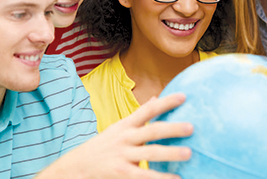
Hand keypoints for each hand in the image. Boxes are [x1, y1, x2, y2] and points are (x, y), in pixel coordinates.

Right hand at [36, 93, 192, 178]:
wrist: (75, 167)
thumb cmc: (103, 145)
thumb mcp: (119, 127)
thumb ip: (139, 114)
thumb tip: (156, 97)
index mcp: (125, 125)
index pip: (148, 110)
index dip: (165, 102)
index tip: (184, 96)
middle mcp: (125, 138)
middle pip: (151, 131)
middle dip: (172, 129)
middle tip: (191, 127)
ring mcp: (122, 156)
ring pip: (149, 154)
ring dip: (170, 154)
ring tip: (188, 154)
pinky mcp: (120, 173)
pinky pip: (143, 177)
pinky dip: (161, 178)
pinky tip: (176, 178)